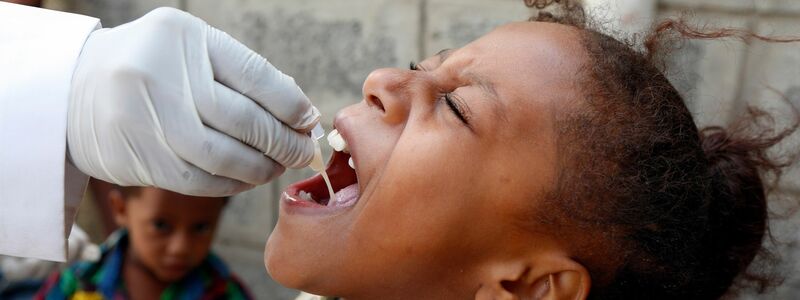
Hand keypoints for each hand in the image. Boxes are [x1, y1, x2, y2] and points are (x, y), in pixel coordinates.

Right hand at [67, 7, 318, 195]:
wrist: (74, 89)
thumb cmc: (153, 67)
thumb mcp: (190, 49)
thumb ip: (239, 74)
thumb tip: (300, 113)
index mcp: (183, 37)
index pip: (255, 76)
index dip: (290, 105)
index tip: (308, 121)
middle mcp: (161, 74)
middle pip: (242, 120)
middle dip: (282, 141)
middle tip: (301, 152)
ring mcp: (145, 117)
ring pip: (222, 156)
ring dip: (260, 168)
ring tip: (276, 167)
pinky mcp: (137, 157)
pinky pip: (199, 180)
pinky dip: (231, 184)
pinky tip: (246, 179)